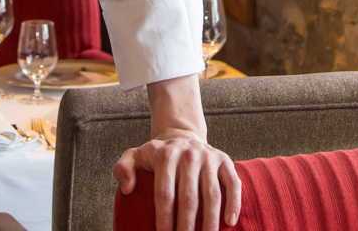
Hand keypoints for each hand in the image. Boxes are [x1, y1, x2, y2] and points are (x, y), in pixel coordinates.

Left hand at [115, 128, 239, 230]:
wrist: (182, 136)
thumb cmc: (158, 155)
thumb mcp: (136, 156)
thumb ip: (123, 168)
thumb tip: (128, 189)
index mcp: (165, 155)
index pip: (164, 194)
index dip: (164, 219)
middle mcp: (188, 154)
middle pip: (189, 198)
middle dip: (186, 226)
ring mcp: (209, 157)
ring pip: (212, 194)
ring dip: (210, 222)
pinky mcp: (225, 160)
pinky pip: (233, 183)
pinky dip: (233, 204)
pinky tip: (229, 223)